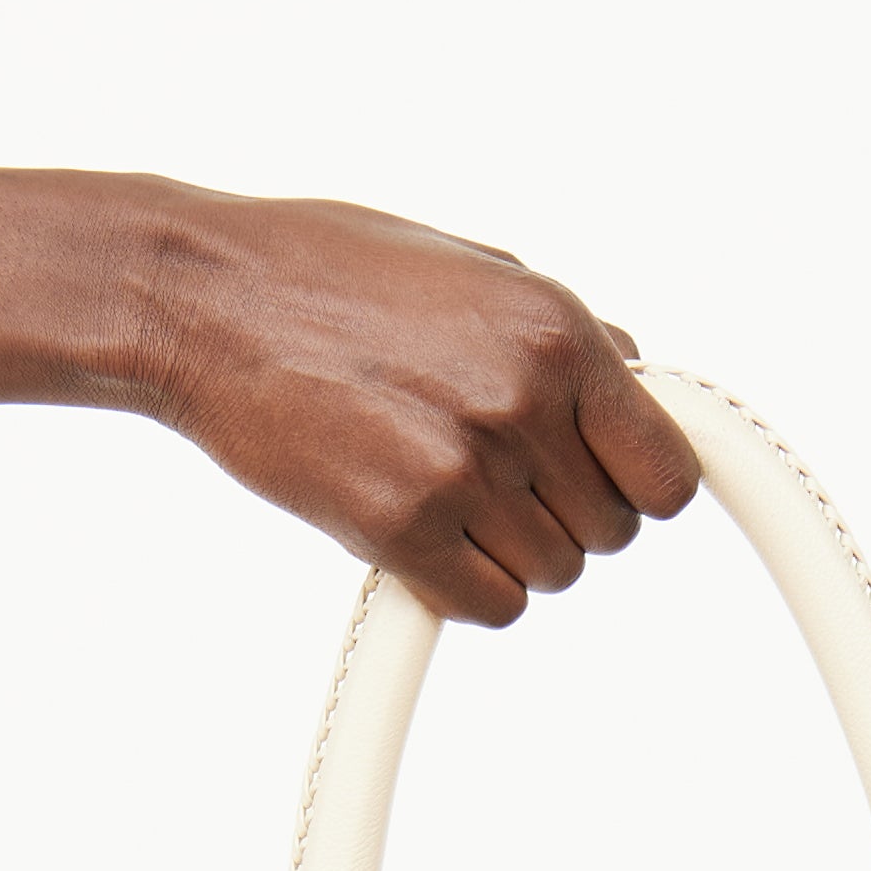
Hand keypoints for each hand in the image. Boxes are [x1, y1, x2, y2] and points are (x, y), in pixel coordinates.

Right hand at [124, 189, 699, 626]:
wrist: (204, 300)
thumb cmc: (325, 270)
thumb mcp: (467, 264)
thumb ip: (560, 330)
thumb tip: (635, 378)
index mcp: (554, 331)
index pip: (666, 471)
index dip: (640, 488)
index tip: (606, 484)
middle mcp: (521, 401)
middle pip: (611, 533)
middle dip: (566, 516)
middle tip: (498, 479)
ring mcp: (462, 470)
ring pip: (552, 575)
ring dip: (511, 552)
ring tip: (447, 492)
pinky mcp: (401, 528)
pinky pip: (490, 607)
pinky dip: (468, 590)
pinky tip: (427, 539)